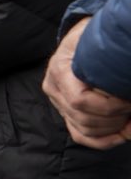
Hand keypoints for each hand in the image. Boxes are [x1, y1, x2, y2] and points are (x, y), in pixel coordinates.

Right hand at [48, 20, 130, 148]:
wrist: (81, 39)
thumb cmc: (92, 38)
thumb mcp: (96, 39)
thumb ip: (108, 56)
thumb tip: (126, 81)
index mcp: (59, 70)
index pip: (79, 101)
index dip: (109, 106)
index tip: (129, 99)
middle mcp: (54, 89)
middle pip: (84, 118)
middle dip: (116, 118)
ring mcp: (58, 103)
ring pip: (85, 130)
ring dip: (114, 128)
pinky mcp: (66, 112)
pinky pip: (82, 136)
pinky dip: (105, 140)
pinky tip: (123, 134)